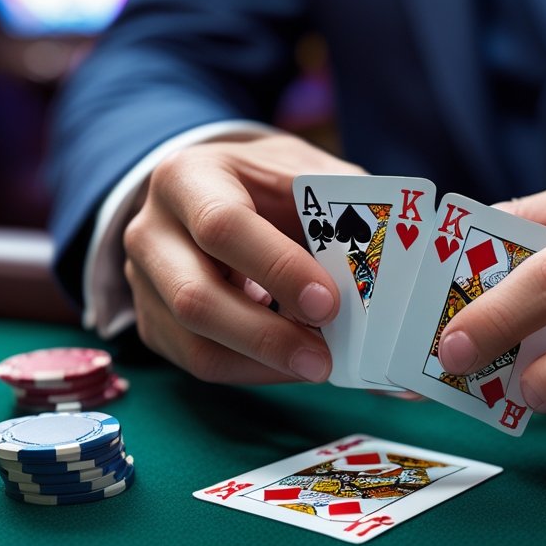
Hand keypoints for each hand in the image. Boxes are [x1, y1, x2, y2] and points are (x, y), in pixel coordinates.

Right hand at [122, 132, 363, 384]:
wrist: (216, 188)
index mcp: (188, 178)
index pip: (222, 226)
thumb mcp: (305, 173)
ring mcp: (143, 282)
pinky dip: (252, 371)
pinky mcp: (153, 322)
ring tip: (318, 366)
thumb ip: (344, 214)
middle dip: (266, 335)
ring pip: (193, 342)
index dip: (276, 268)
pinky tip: (292, 365)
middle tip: (325, 359)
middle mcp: (150, 230)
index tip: (328, 302)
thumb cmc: (270, 182)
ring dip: (262, 363)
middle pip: (195, 296)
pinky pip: (198, 362)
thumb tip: (402, 280)